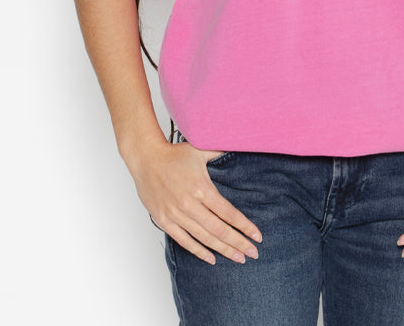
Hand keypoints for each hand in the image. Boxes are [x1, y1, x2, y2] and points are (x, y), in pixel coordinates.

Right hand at [128, 139, 262, 264]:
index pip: (228, 213)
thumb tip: (239, 143)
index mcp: (202, 188)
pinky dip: (199, 251)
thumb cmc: (174, 154)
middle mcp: (190, 204)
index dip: (244, 226)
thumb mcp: (200, 150)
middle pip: (219, 230)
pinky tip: (212, 258)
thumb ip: (221, 151)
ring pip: (204, 238)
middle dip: (238, 243)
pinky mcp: (165, 221)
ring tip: (239, 258)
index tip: (257, 236)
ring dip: (223, 250)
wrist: (146, 159)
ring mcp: (176, 215)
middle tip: (253, 254)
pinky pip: (184, 241)